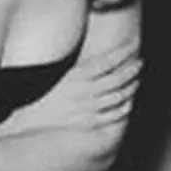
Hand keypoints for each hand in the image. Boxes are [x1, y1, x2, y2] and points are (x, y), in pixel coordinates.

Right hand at [3, 35, 141, 136]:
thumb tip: (96, 63)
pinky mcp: (92, 124)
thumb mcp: (60, 79)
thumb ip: (81, 72)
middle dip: (133, 69)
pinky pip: (115, 114)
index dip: (124, 52)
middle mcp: (87, 91)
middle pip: (118, 77)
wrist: (30, 123)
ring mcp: (91, 108)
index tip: (134, 46)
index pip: (108, 60)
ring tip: (137, 80)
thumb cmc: (43, 99)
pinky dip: (125, 107)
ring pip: (120, 95)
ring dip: (132, 86)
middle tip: (140, 63)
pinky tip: (129, 102)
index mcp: (78, 76)